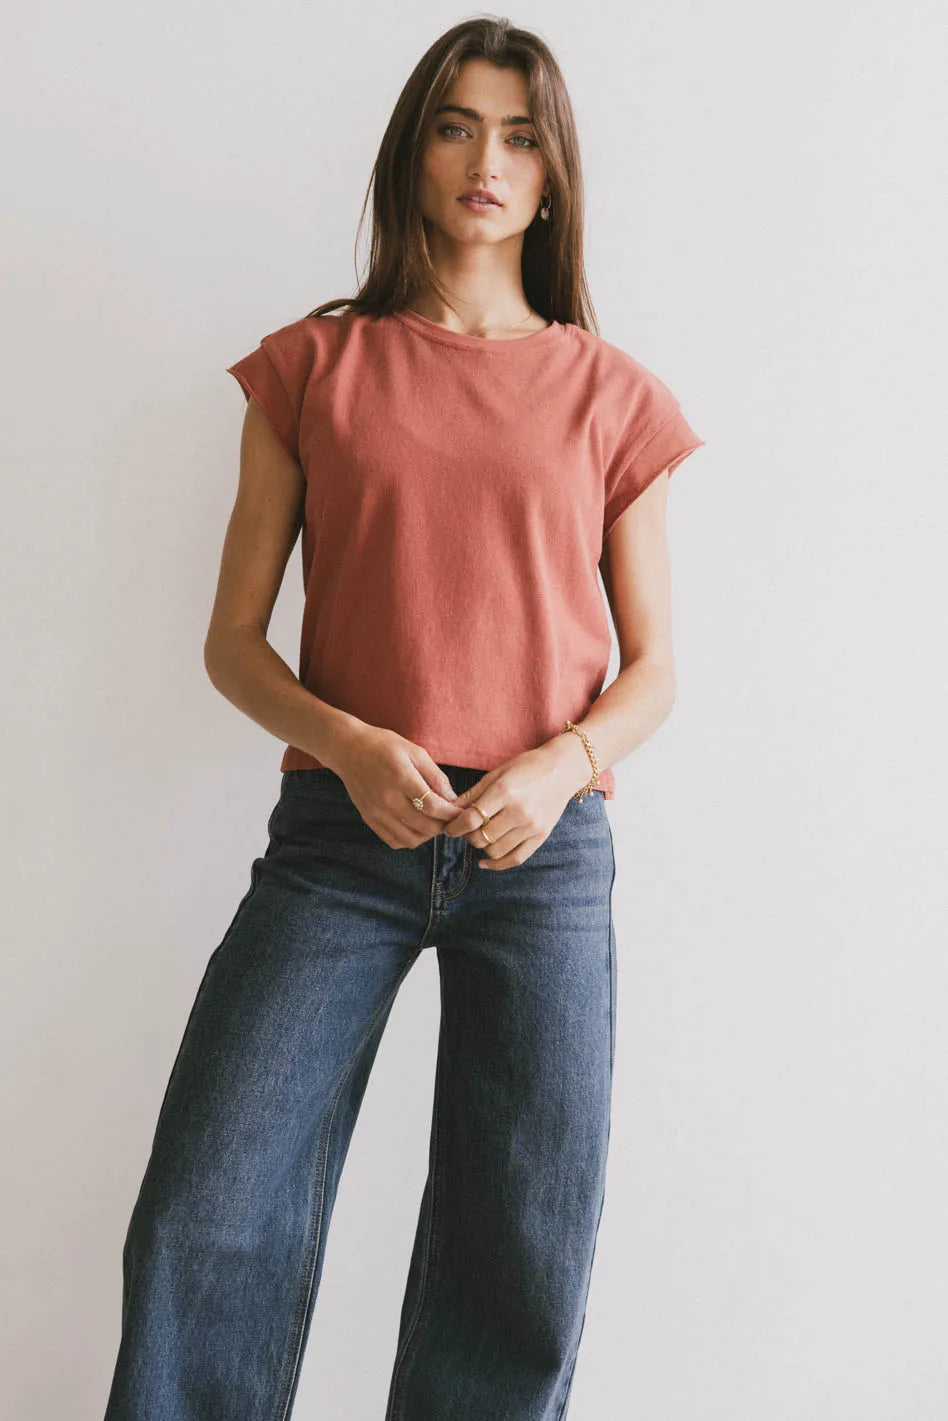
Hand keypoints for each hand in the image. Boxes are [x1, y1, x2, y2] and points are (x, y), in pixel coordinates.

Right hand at [331, 725, 462, 848]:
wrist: (348, 749)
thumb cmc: (384, 746)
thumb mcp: (414, 752)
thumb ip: (435, 776)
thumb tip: (452, 799)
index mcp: (402, 778)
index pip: (433, 807)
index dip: (452, 813)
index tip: (460, 811)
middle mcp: (388, 799)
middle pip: (425, 827)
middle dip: (443, 825)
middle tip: (449, 818)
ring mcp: (376, 812)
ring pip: (411, 839)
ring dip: (427, 835)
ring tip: (433, 822)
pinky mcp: (369, 819)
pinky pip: (394, 841)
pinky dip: (409, 839)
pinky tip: (415, 827)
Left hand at [442, 738, 592, 870]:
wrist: (563, 769)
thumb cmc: (527, 766)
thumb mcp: (498, 773)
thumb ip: (473, 794)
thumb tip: (449, 809)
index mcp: (504, 792)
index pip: (470, 819)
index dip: (454, 827)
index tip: (449, 828)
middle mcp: (518, 811)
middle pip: (480, 838)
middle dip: (467, 836)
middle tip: (466, 829)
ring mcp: (531, 826)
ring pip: (495, 851)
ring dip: (482, 847)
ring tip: (481, 836)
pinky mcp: (541, 836)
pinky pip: (516, 859)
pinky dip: (497, 864)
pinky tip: (485, 861)